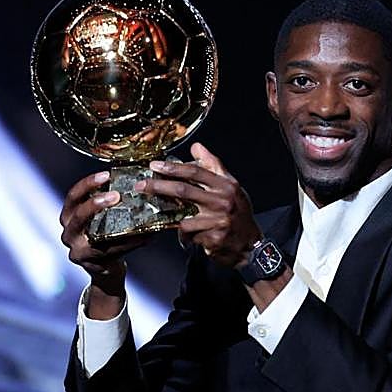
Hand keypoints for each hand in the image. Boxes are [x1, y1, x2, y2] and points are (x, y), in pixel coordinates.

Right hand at [59, 170, 150, 298]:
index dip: (87, 184)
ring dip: (115, 225)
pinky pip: (112, 251)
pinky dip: (130, 243)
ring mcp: (77, 251)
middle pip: (79, 215)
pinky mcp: (91, 264)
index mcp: (69, 217)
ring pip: (94, 235)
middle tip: (116, 195)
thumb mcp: (99, 219)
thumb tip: (139, 182)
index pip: (73, 196)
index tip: (106, 175)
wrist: (105, 271)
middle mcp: (68, 233)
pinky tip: (145, 237)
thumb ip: (108, 203)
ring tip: (134, 217)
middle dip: (96, 203)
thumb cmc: (104, 238)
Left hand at [137, 143, 260, 267]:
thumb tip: (196, 147)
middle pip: (183, 191)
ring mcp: (217, 221)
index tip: (155, 165)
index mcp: (225, 185)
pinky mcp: (213, 239)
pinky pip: (188, 236)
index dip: (173, 168)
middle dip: (158, 187)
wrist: (251, 244)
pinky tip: (188, 236)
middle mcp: (222, 201)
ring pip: (183, 218)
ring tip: (168, 218)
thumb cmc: (238, 212)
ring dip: (172, 218)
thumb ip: (213, 165)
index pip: (195, 171)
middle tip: (141, 185)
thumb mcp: (231, 186)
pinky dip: (184, 236)